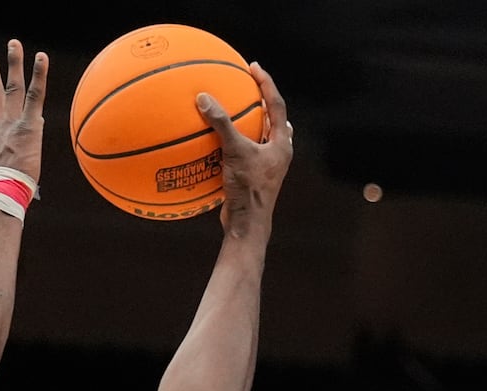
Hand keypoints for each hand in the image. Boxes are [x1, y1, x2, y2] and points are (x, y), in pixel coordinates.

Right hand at [0, 39, 48, 182]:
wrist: (1, 191)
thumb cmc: (0, 194)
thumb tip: (1, 180)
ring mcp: (12, 122)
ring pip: (12, 86)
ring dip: (13, 63)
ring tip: (13, 44)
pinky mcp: (28, 123)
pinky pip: (34, 94)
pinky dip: (38, 75)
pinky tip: (41, 57)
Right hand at [196, 61, 292, 234]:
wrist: (247, 225)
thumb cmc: (248, 188)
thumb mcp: (234, 151)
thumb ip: (221, 123)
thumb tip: (204, 98)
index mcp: (282, 143)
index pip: (276, 105)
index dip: (266, 84)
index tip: (253, 68)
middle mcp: (278, 154)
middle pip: (274, 120)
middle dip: (264, 102)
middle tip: (249, 86)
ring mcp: (268, 167)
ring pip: (263, 138)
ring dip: (253, 123)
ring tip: (242, 110)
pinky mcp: (254, 179)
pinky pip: (247, 154)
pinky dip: (235, 144)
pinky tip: (221, 144)